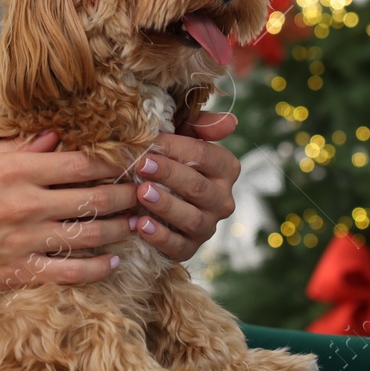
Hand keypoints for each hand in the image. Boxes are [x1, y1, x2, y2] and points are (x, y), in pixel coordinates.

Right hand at [0, 129, 142, 295]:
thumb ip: (17, 146)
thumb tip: (54, 134)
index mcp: (17, 171)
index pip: (82, 163)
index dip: (115, 160)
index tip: (134, 157)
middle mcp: (28, 205)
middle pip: (95, 197)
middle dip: (128, 193)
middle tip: (149, 190)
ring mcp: (26, 241)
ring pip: (90, 234)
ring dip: (120, 229)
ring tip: (139, 223)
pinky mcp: (21, 272)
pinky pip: (70, 272)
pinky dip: (97, 268)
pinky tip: (113, 262)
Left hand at [126, 112, 241, 264]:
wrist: (156, 194)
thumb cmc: (170, 157)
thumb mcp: (184, 135)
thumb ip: (202, 125)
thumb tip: (229, 122)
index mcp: (226, 168)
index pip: (204, 155)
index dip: (176, 148)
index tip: (149, 142)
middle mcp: (222, 200)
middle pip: (197, 187)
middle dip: (168, 174)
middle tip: (141, 165)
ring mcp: (208, 226)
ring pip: (191, 218)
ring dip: (165, 205)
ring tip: (141, 193)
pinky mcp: (190, 248)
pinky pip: (179, 246)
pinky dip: (160, 237)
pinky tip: (140, 225)